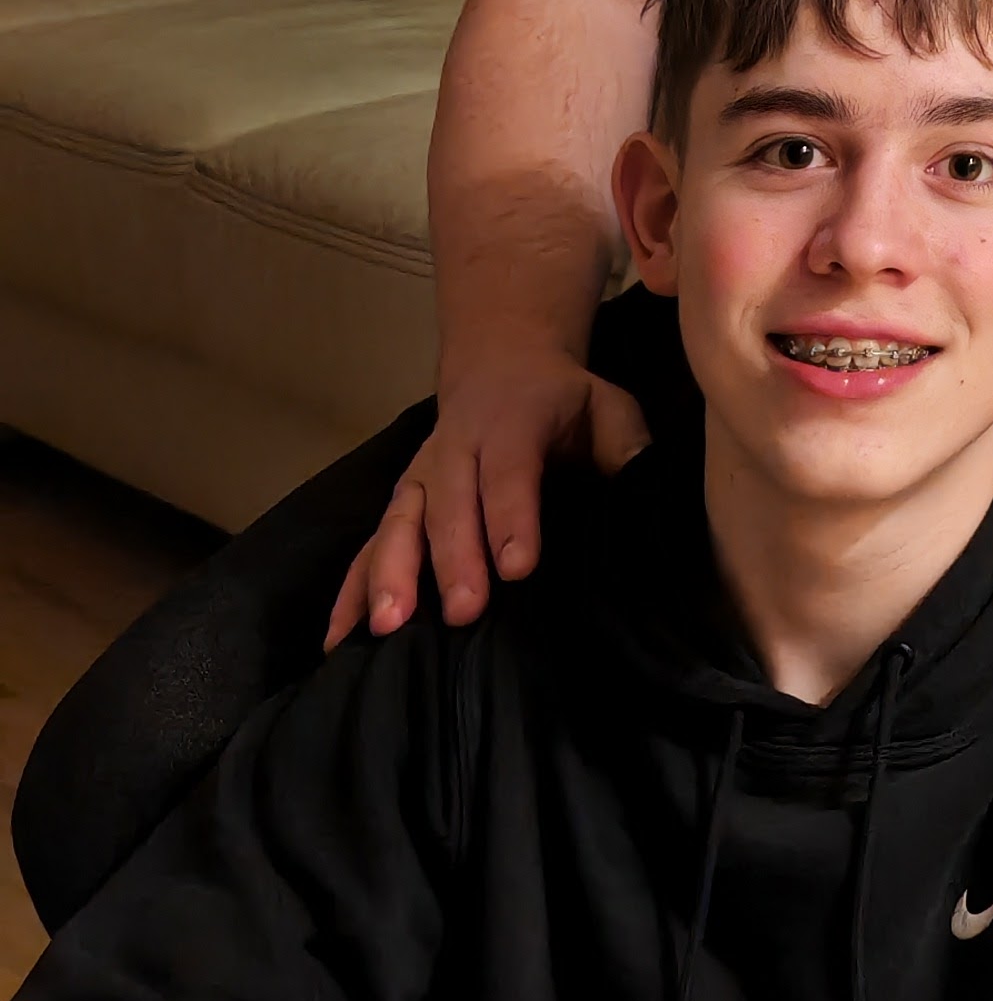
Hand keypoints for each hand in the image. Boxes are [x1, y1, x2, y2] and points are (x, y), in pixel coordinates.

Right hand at [327, 343, 651, 644]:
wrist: (502, 362)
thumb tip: (644, 496)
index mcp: (514, 420)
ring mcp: (420, 476)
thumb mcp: (606, 406)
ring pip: (398, 522)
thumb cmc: (564, 400)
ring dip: (390, 572)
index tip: (518, 567)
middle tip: (462, 612)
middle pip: (449, 502)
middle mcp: (456, 447)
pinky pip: (368, 545)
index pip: (511, 470)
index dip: (511, 516)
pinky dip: (351, 589)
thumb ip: (625, 448)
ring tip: (388, 624)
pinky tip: (340, 638)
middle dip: (453, 557)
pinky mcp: (399, 503)